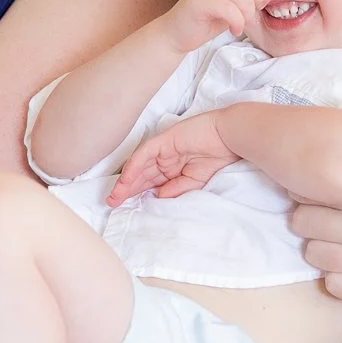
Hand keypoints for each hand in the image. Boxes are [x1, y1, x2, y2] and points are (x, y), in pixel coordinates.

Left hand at [109, 111, 238, 204]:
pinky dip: (134, 168)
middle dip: (127, 190)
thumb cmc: (217, 156)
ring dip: (126, 182)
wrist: (229, 137)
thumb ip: (176, 189)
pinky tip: (125, 181)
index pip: (150, 181)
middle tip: (112, 203)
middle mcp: (164, 158)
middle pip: (141, 175)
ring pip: (139, 166)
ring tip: (115, 197)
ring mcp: (162, 148)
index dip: (137, 193)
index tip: (125, 205)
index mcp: (172, 167)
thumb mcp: (194, 181)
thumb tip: (158, 196)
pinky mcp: (163, 141)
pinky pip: (143, 155)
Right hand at [160, 0, 273, 51]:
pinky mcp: (199, 2)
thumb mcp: (233, 4)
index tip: (258, 5)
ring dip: (247, 15)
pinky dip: (237, 23)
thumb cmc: (208, 20)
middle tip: (251, 13)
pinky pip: (229, 9)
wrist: (176, 33)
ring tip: (240, 24)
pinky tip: (233, 29)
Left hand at [290, 185, 341, 305]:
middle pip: (306, 226)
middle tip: (318, 218)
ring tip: (334, 242)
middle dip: (307, 220)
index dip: (308, 192)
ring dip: (320, 248)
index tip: (311, 192)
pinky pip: (336, 287)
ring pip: (316, 257)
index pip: (314, 194)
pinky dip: (336, 277)